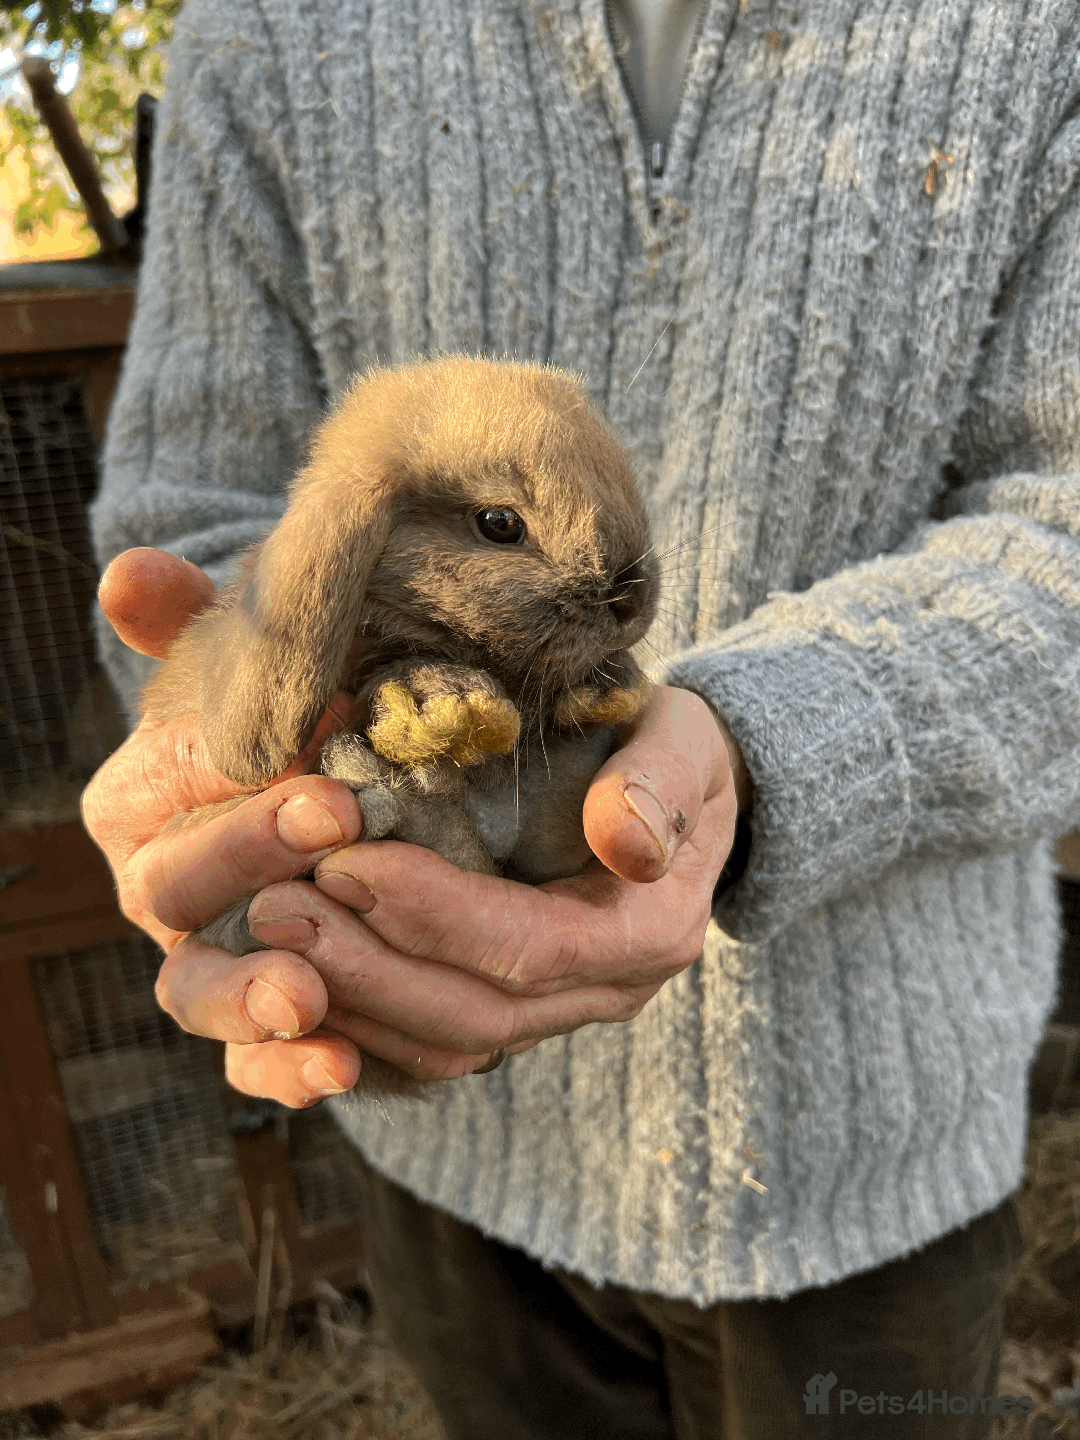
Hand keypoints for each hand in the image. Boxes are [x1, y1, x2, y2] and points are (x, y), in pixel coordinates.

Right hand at [82, 548, 361, 1052]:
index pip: (164, 788)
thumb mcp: (249, 664)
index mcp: (136, 803)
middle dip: (253, 859)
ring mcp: (202, 964)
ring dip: (251, 998)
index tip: (318, 751)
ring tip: (305, 996)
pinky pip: (256, 1064)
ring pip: (200, 994)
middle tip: (338, 820)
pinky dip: (288, 1071)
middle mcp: (155, 891)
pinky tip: (340, 1067)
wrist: (334, 792)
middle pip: (179, 892)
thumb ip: (192, 623)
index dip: (230, 775)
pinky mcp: (257, 1026)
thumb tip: (132, 574)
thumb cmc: (288, 719)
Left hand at [216, 684, 743, 1106]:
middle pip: (475, 1017)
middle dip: (368, 968)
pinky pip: (432, 1043)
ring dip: (352, 1001)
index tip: (346, 863)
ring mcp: (560, 1011)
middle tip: (274, 907)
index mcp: (648, 935)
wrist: (688, 795)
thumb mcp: (684, 743)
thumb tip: (625, 842)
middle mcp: (605, 993)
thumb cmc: (677, 752)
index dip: (434, 915)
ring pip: (446, 1045)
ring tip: (267, 938)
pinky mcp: (516, 1008)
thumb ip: (659, 786)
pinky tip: (294, 979)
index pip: (529, 948)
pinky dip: (362, 1020)